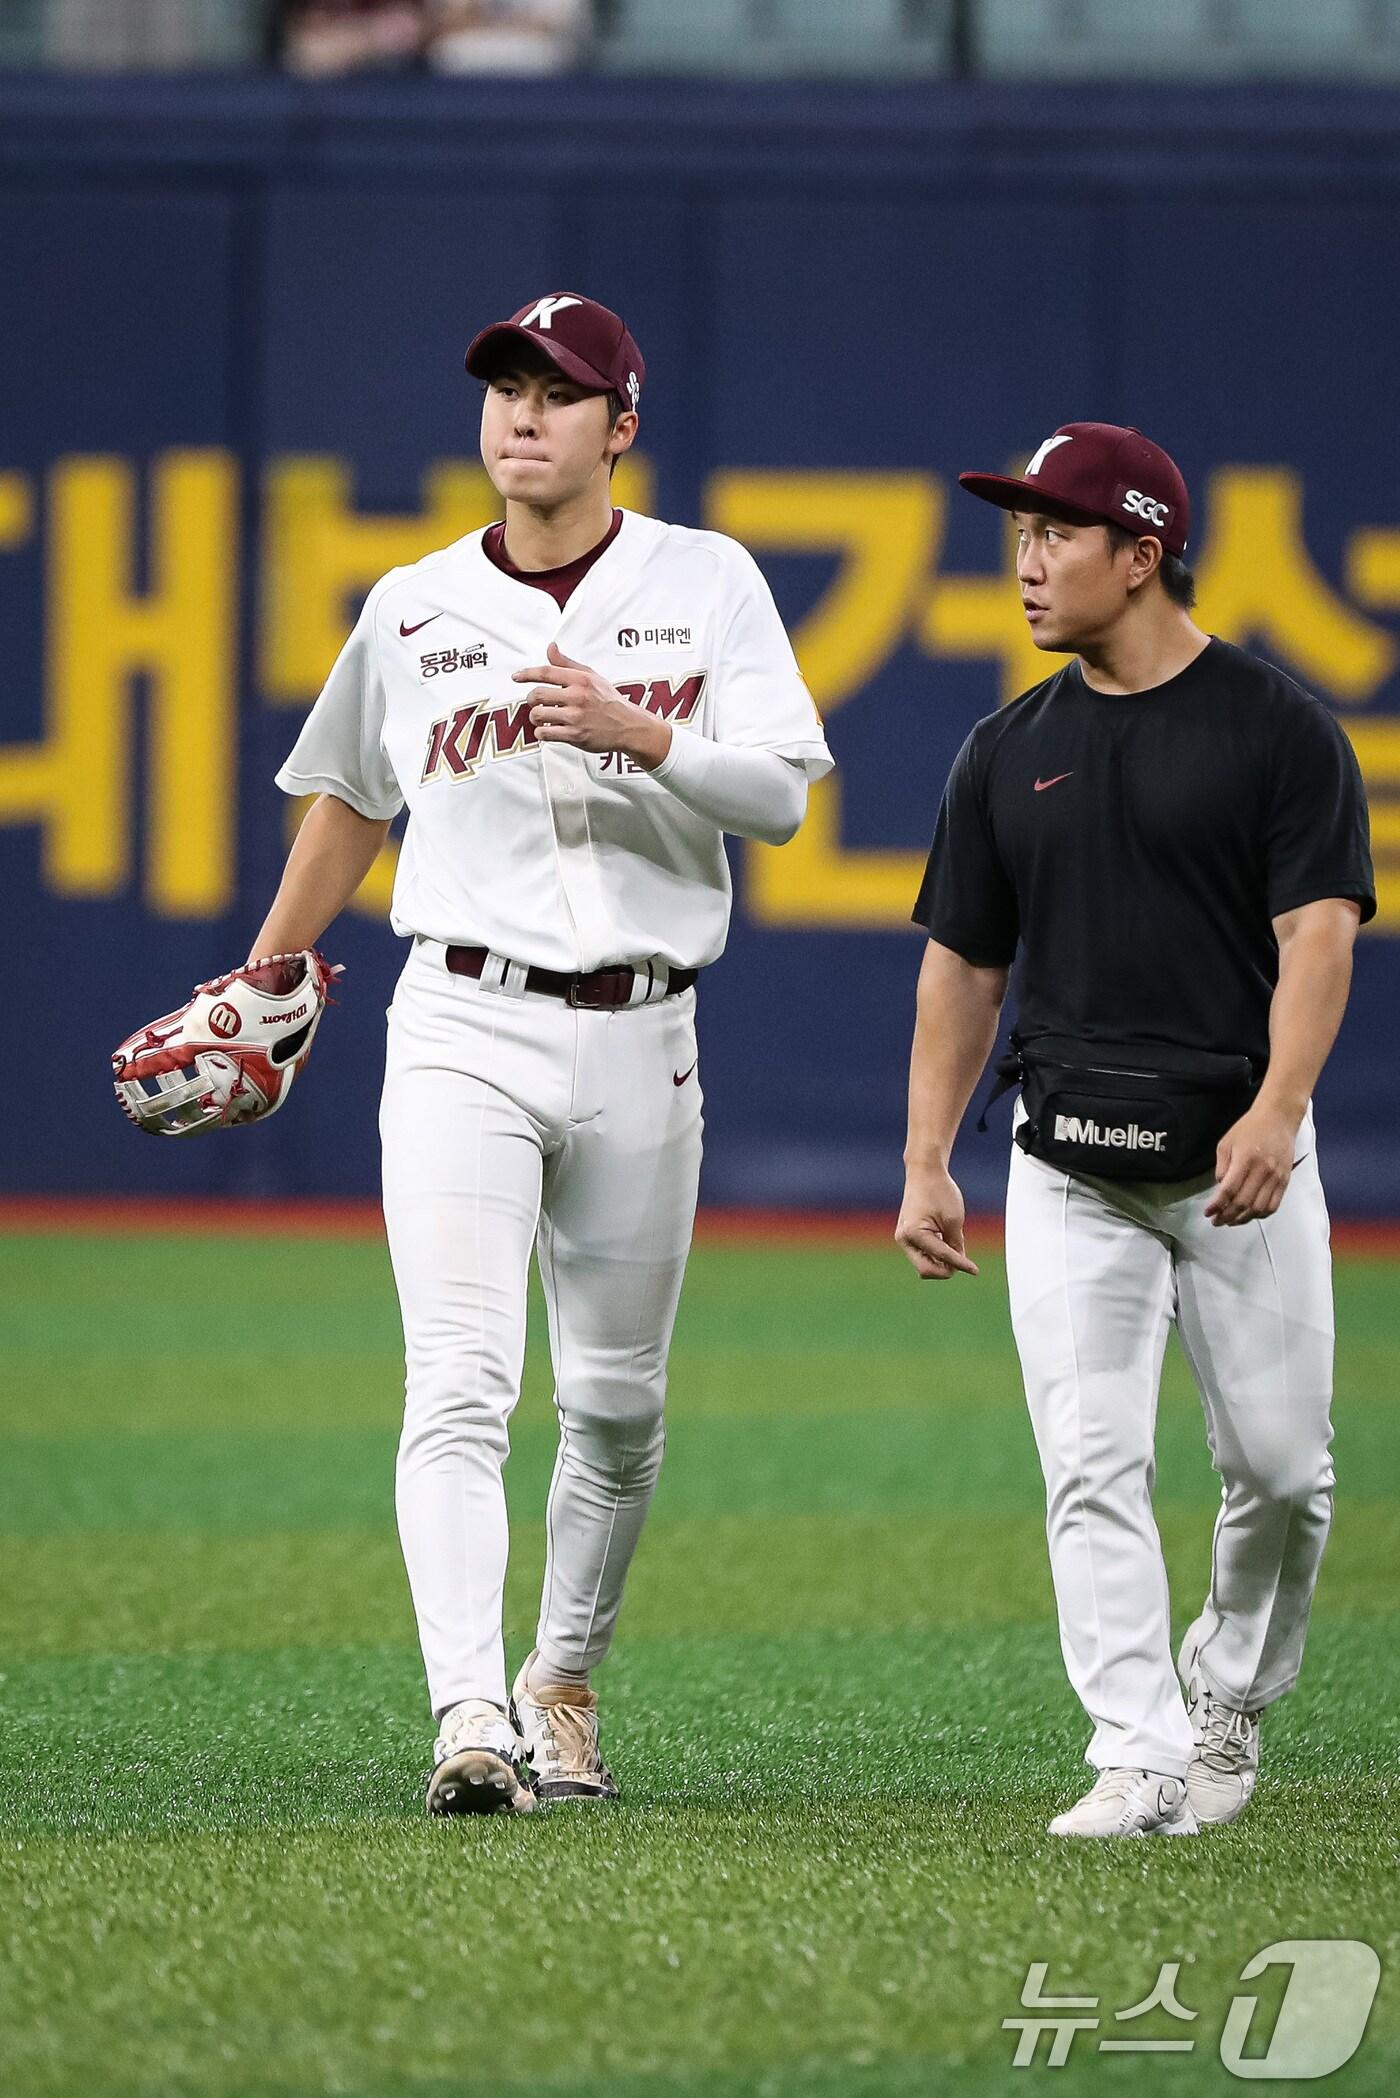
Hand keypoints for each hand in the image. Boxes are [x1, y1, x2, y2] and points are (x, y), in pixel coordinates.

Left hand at [514, 643, 670, 767]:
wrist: (627, 725)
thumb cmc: (608, 700)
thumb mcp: (591, 676)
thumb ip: (567, 663)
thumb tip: (550, 647)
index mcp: (580, 680)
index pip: (546, 672)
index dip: (527, 673)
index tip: (516, 677)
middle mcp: (577, 697)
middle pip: (537, 694)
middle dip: (531, 699)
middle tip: (536, 703)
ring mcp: (576, 717)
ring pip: (538, 714)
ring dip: (535, 717)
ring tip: (542, 717)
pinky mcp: (575, 735)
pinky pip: (545, 733)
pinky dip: (541, 732)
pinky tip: (547, 730)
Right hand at [895, 1165, 979, 1279]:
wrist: (925, 1172)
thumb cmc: (939, 1191)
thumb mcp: (954, 1220)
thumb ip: (955, 1244)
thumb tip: (958, 1264)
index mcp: (914, 1233)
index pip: (941, 1256)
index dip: (960, 1264)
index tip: (975, 1271)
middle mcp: (904, 1238)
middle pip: (926, 1269)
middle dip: (945, 1270)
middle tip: (964, 1265)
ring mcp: (904, 1238)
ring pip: (923, 1263)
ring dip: (940, 1263)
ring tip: (957, 1250)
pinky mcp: (908, 1235)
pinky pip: (922, 1254)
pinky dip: (935, 1255)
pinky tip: (948, 1245)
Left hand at [1205, 1101, 1300, 1226]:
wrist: (1278, 1118)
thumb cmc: (1250, 1128)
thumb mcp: (1226, 1143)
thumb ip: (1222, 1167)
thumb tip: (1221, 1189)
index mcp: (1245, 1159)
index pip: (1229, 1190)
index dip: (1217, 1205)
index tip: (1208, 1212)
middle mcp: (1262, 1170)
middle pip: (1243, 1203)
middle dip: (1227, 1216)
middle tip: (1216, 1221)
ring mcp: (1276, 1177)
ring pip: (1259, 1208)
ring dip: (1243, 1219)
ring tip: (1231, 1221)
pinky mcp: (1285, 1180)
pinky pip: (1274, 1205)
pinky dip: (1260, 1214)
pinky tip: (1250, 1215)